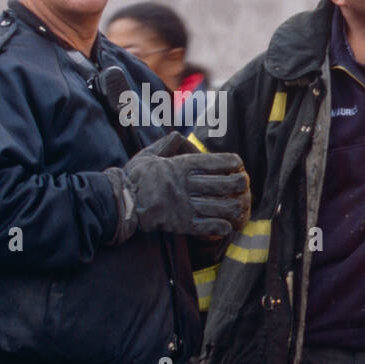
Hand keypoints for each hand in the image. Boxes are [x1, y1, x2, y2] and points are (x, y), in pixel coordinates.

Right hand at [105, 133, 250, 243]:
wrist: (121, 202)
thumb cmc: (135, 177)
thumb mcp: (150, 155)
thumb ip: (167, 145)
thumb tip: (179, 136)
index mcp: (181, 166)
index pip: (218, 162)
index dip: (234, 163)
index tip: (238, 165)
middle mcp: (188, 185)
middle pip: (228, 184)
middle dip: (241, 184)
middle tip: (243, 185)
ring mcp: (187, 206)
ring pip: (225, 207)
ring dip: (236, 206)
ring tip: (239, 205)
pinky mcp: (184, 225)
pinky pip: (212, 227)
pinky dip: (224, 226)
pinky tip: (226, 224)